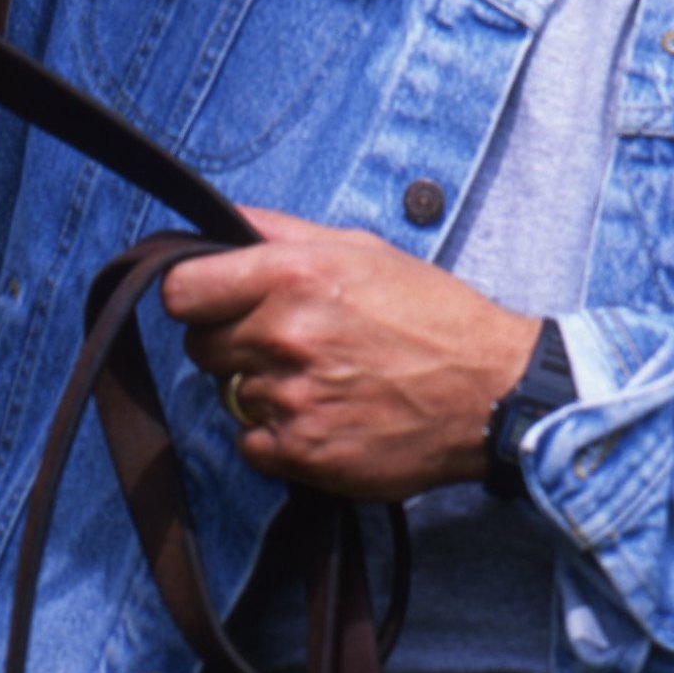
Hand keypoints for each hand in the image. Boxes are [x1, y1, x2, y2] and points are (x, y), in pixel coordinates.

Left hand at [161, 209, 543, 502]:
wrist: (491, 392)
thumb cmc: (432, 316)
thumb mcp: (362, 250)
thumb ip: (281, 233)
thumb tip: (222, 219)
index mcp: (292, 276)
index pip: (182, 292)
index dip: (195, 298)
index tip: (213, 304)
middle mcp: (285, 335)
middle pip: (200, 346)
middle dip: (231, 343)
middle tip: (285, 343)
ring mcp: (292, 399)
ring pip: (230, 396)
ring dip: (262, 390)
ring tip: (321, 380)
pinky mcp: (303, 453)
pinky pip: (250, 443)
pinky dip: (278, 436)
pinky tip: (324, 416)